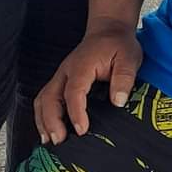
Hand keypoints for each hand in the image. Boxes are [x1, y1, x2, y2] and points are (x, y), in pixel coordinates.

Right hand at [33, 22, 142, 145]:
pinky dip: (43, 116)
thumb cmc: (118, 45)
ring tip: (50, 141)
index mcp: (82, 66)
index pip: (74, 91)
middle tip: (59, 141)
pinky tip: (49, 132)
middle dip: (51, 121)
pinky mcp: (60, 82)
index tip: (82, 130)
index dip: (75, 112)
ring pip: (42, 99)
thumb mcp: (129, 58)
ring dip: (43, 121)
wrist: (108, 30)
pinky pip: (45, 99)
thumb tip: (118, 101)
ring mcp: (60, 76)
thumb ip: (124, 78)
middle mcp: (66, 72)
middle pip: (49, 97)